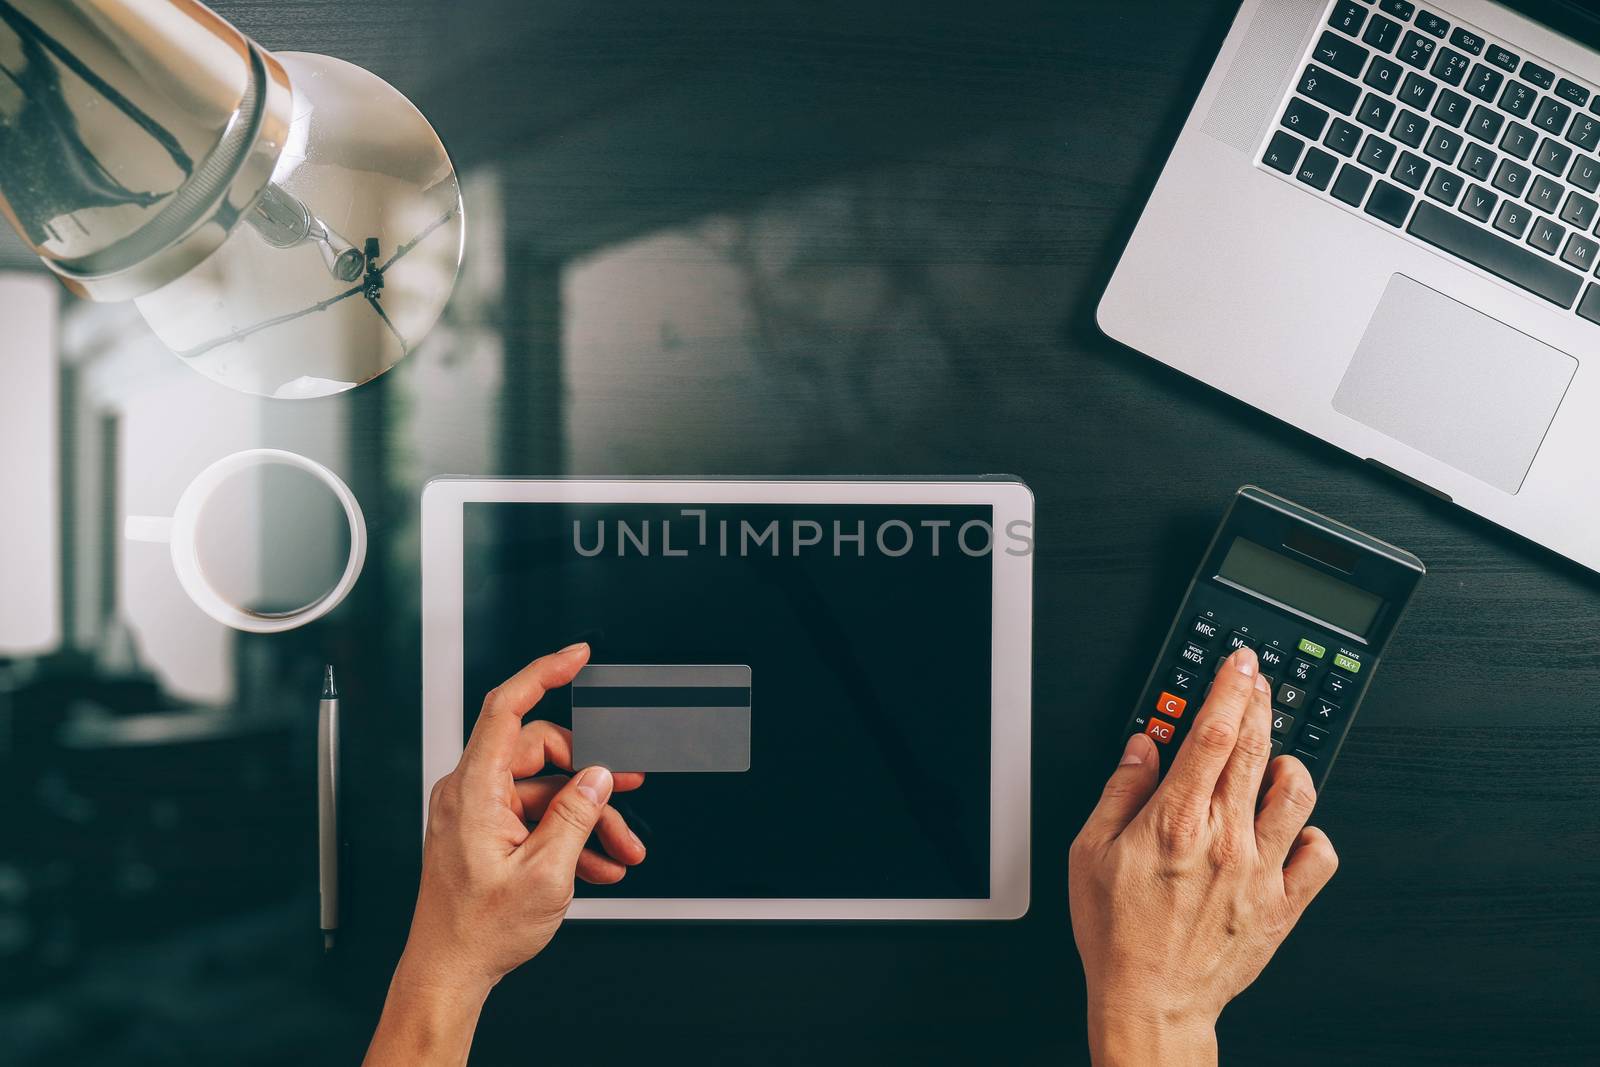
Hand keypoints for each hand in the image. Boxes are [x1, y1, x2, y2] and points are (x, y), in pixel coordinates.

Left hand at [365, 643, 646, 1065]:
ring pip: (547, 790)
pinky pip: (535, 816)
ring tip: (622, 850)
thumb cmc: (476, 932)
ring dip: (587, 818)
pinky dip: (568, 835)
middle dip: (591, 778)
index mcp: (474, 790)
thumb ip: (576, 816)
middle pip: (542, 753)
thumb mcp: (546, 874)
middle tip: (627, 793)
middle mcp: (471, 792)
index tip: (575, 658)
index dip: (543, 673)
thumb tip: (598, 778)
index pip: (506, 708)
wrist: (449, 972)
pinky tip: (598, 863)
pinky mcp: (486, 830)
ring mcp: (477, 811)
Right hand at [1068, 647, 1338, 1066]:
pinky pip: (1320, 854)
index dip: (1230, 688)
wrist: (1151, 1001)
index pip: (1213, 733)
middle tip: (1258, 680)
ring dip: (1288, 763)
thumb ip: (1120, 791)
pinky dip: (1312, 832)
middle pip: (1256, 748)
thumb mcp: (1089, 853)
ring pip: (1297, 792)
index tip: (1238, 664)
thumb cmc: (1117, 934)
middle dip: (1259, 701)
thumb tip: (1142, 746)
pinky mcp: (1282, 905)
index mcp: (1175, 821)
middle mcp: (1224, 839)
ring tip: (1272, 760)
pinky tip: (1291, 829)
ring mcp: (1260, 871)